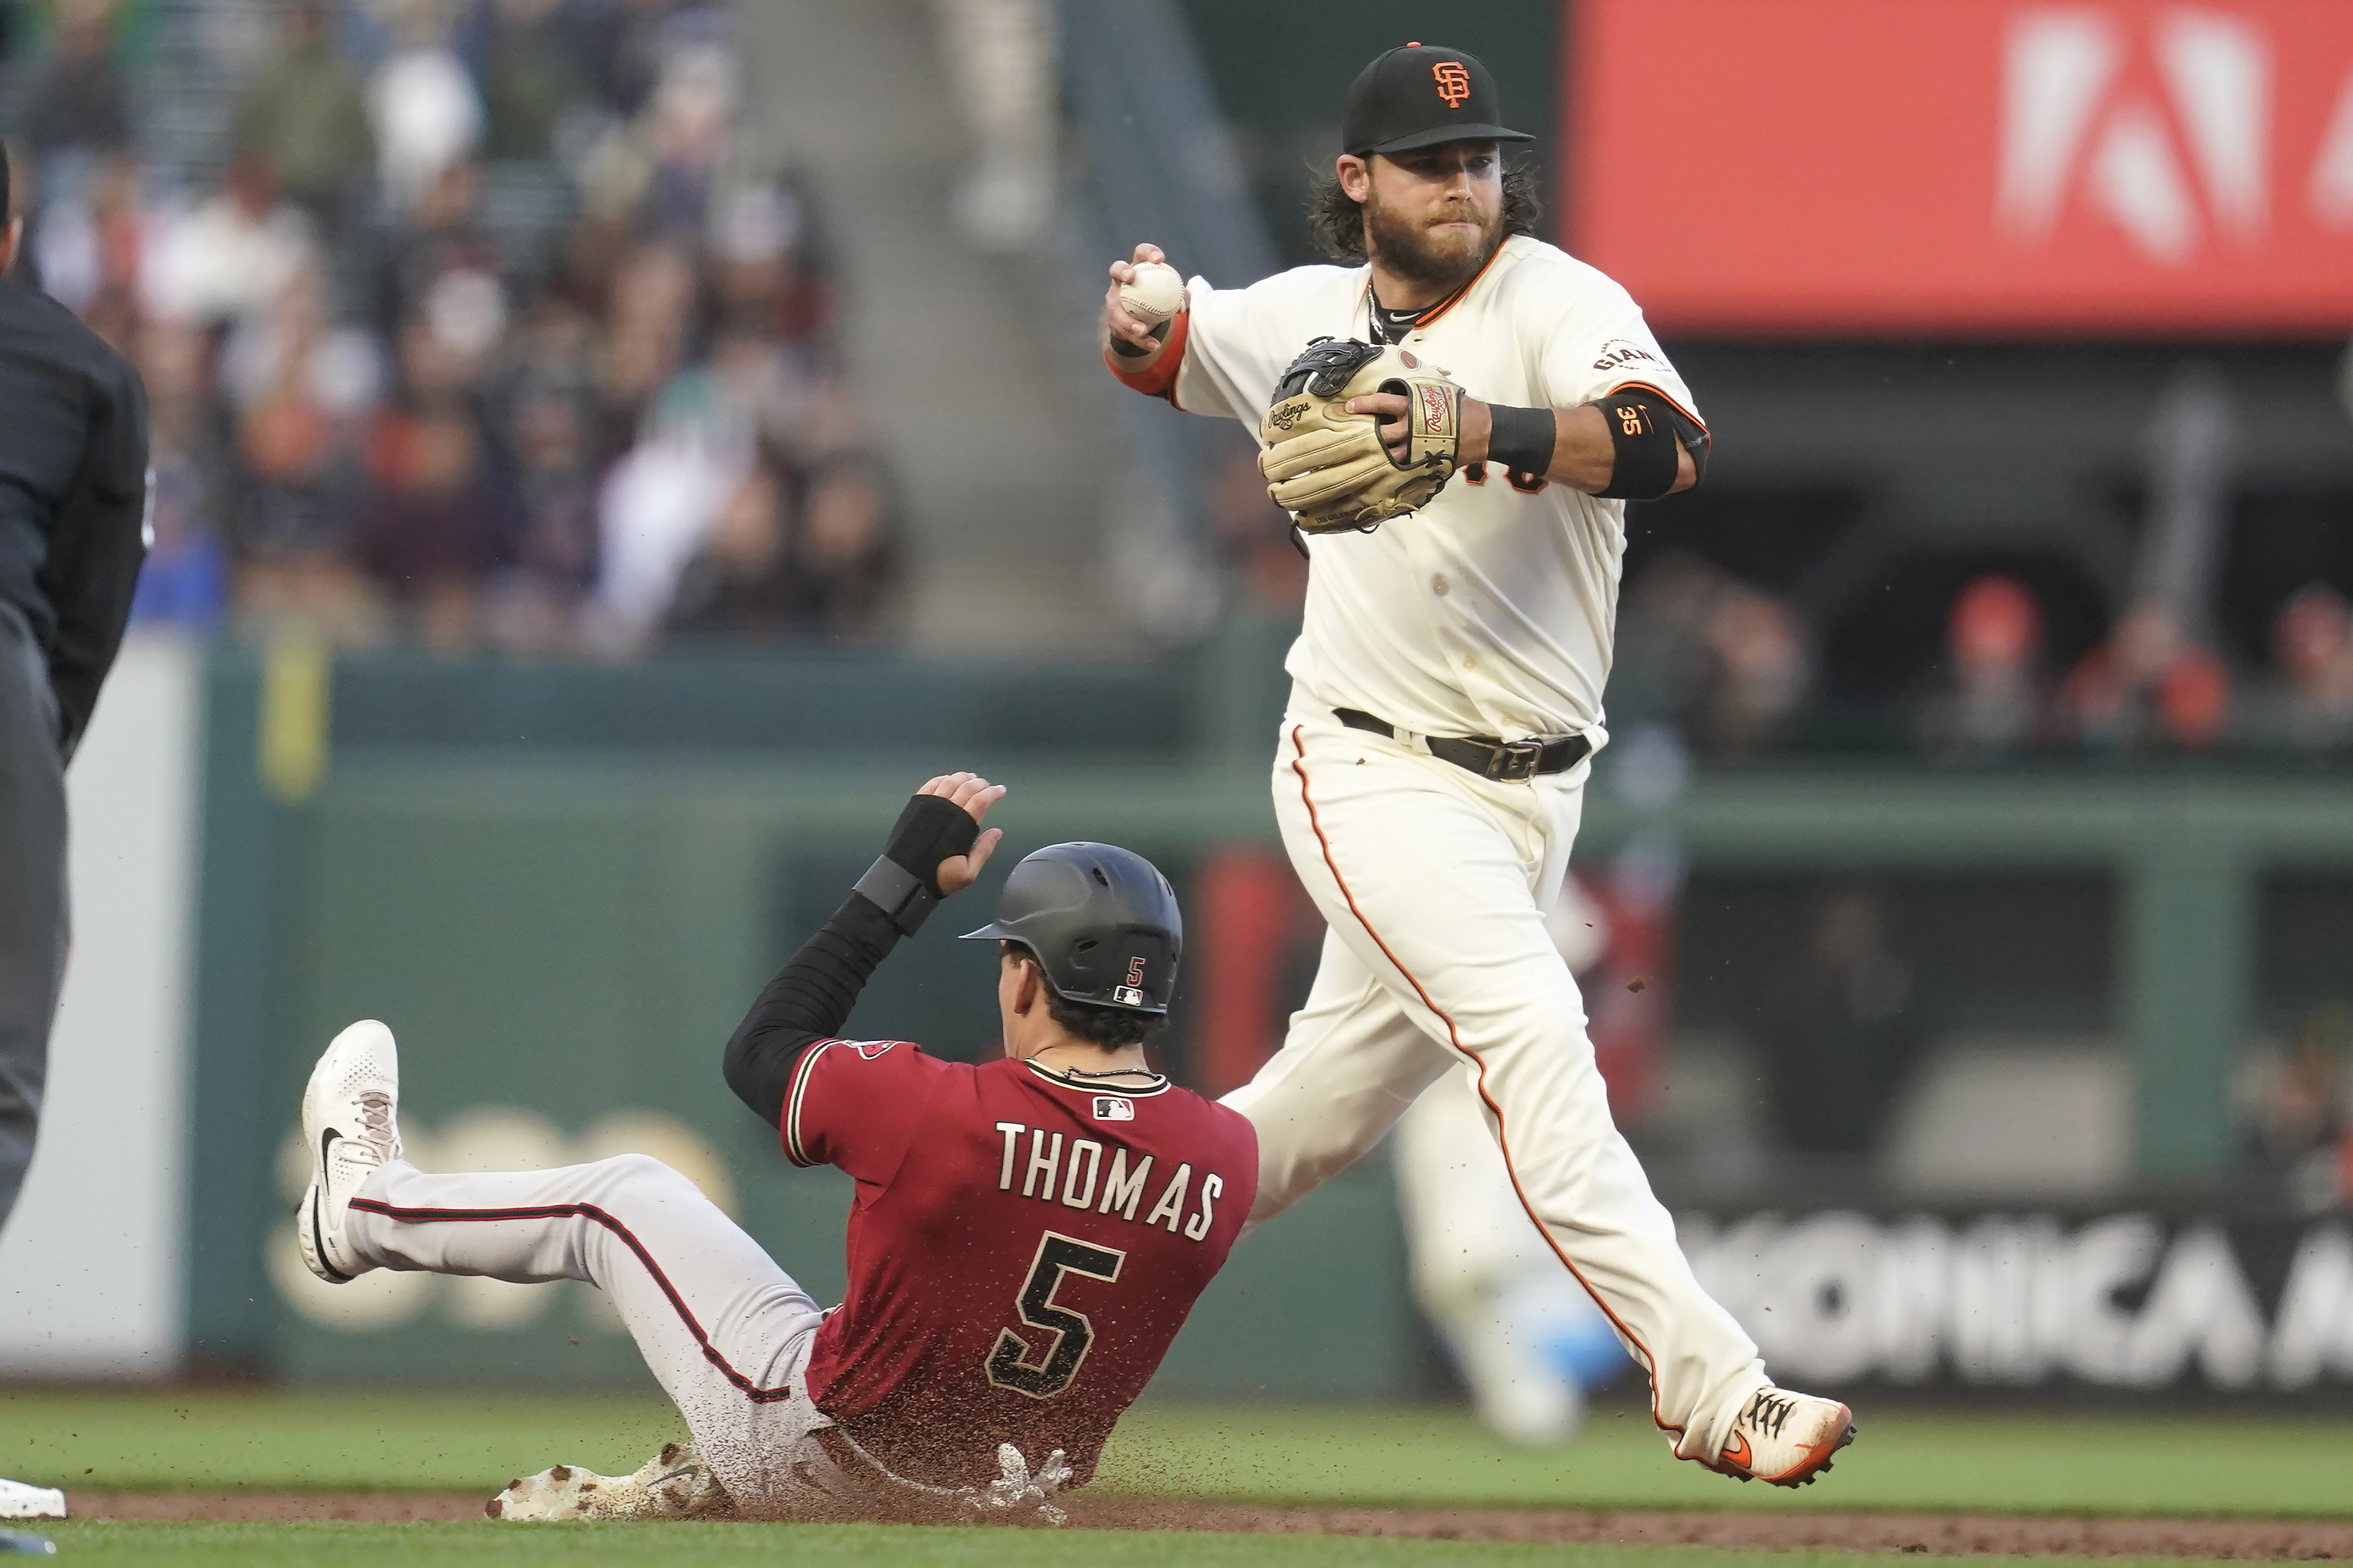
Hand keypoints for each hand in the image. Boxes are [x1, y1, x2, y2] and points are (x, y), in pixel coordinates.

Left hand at [918, 771, 1005, 894]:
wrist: (906, 879)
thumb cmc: (939, 877)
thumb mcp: (968, 872)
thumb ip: (984, 850)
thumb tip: (997, 831)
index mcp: (961, 826)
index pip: (981, 801)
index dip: (993, 793)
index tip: (1001, 790)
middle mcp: (945, 811)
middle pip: (967, 788)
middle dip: (980, 783)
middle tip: (987, 784)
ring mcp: (929, 807)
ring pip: (949, 782)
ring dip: (962, 777)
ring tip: (970, 777)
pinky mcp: (915, 807)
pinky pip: (930, 786)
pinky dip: (941, 779)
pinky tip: (947, 778)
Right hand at [1102, 243, 1181, 354]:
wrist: (1143, 322)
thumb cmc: (1157, 301)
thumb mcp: (1169, 296)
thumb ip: (1179, 296)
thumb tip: (1183, 303)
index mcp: (1137, 268)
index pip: (1140, 253)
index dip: (1148, 252)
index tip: (1160, 259)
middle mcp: (1120, 281)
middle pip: (1116, 269)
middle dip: (1122, 271)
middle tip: (1131, 278)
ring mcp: (1114, 300)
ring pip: (1116, 308)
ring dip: (1128, 319)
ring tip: (1142, 329)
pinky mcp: (1113, 320)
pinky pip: (1125, 331)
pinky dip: (1141, 340)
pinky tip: (1153, 345)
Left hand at [1345, 392, 1490, 465]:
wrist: (1482, 430)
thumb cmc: (1460, 407)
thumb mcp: (1438, 389)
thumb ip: (1418, 387)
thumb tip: (1405, 375)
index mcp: (1413, 406)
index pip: (1382, 403)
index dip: (1363, 404)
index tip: (1349, 406)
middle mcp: (1411, 427)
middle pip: (1379, 432)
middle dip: (1363, 433)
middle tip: (1349, 433)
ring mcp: (1415, 447)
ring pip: (1387, 453)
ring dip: (1373, 453)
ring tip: (1360, 452)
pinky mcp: (1422, 461)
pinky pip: (1401, 467)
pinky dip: (1388, 467)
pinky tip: (1378, 468)